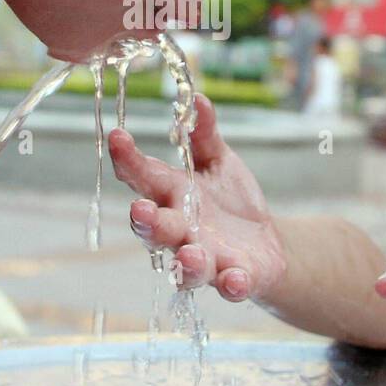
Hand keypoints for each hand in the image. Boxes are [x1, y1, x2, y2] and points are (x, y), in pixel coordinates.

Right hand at [108, 93, 284, 301]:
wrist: (269, 246)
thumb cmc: (232, 202)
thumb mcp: (220, 163)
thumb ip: (205, 137)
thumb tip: (199, 99)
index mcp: (172, 196)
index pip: (142, 178)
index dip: (127, 159)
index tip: (117, 137)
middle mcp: (181, 231)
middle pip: (156, 230)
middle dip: (148, 222)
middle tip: (142, 211)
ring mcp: (207, 259)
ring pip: (188, 267)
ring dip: (187, 263)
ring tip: (191, 254)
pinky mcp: (235, 279)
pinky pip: (230, 286)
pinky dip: (233, 285)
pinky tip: (236, 280)